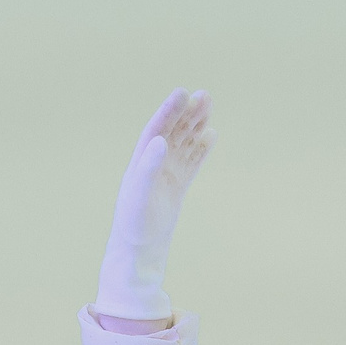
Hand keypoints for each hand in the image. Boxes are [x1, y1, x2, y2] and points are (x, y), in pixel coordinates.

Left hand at [96, 89, 214, 322]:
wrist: (138, 251)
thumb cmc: (134, 225)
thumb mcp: (139, 195)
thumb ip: (149, 167)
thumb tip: (161, 140)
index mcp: (140, 163)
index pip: (156, 129)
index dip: (169, 111)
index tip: (182, 93)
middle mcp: (153, 165)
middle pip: (172, 132)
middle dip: (187, 114)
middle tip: (205, 95)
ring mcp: (166, 176)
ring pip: (183, 144)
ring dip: (195, 126)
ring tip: (209, 107)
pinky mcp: (176, 188)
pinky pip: (191, 163)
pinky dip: (201, 149)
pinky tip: (212, 135)